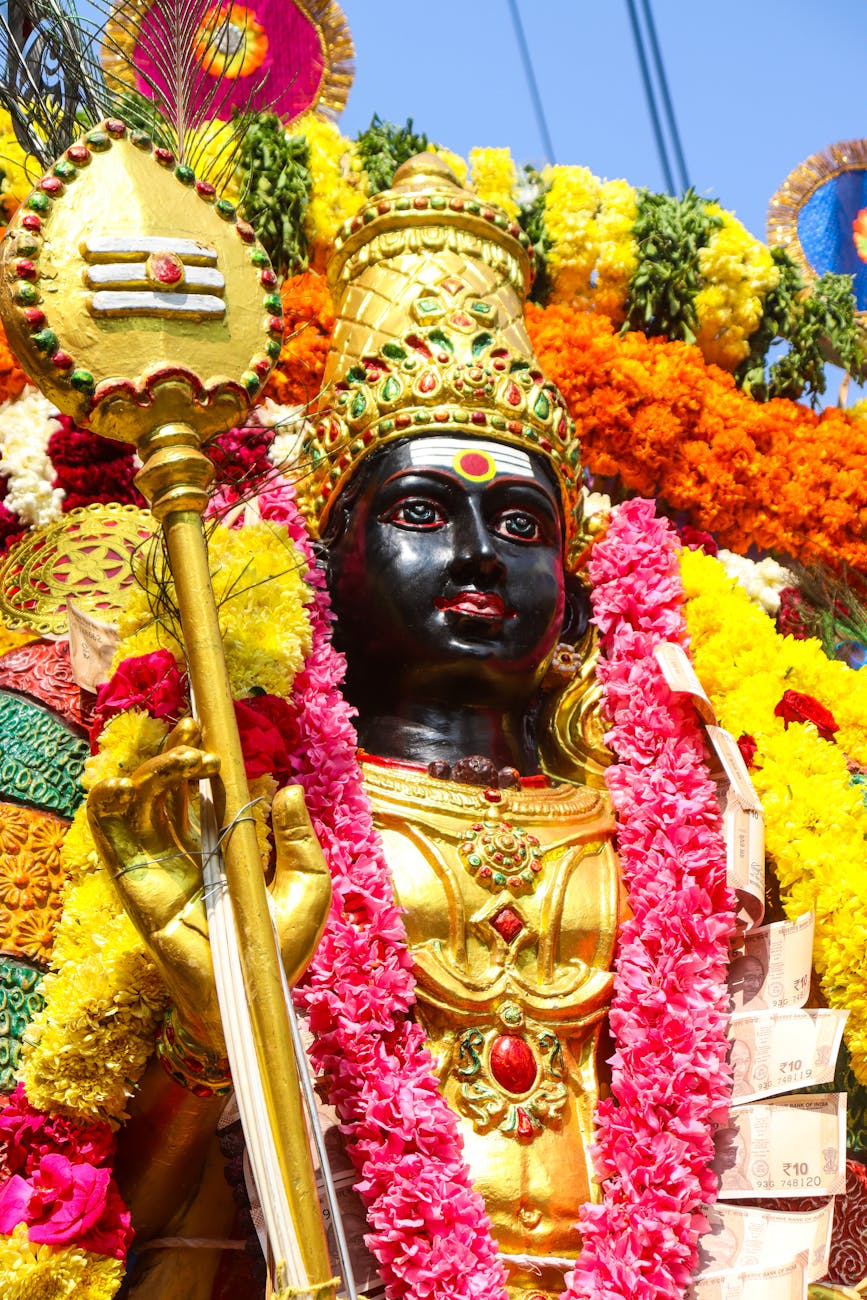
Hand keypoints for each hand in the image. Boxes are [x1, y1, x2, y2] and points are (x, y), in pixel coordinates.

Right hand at [87, 718, 331, 1054]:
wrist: (254, 995)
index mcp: (218, 845)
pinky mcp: (134, 884)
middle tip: (198, 741)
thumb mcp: (306, 883)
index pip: (196, 789)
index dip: (193, 755)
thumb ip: (297, 836)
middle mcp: (182, 849)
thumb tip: (287, 787)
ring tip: (182, 758)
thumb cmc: (281, 947)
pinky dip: (106, 803)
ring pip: (136, 800)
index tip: (204, 727)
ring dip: (151, 770)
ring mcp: (155, 864)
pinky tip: (122, 784)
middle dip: (174, 754)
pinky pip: (108, 836)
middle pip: (163, 787)